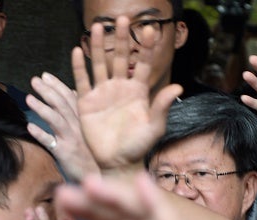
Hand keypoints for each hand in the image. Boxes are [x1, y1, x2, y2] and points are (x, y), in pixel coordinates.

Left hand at [26, 72, 100, 181]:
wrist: (95, 175)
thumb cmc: (90, 151)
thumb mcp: (86, 128)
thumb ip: (78, 110)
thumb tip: (72, 91)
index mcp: (83, 120)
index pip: (70, 97)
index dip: (58, 85)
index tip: (45, 75)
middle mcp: (78, 127)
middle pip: (62, 105)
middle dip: (48, 91)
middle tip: (34, 80)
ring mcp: (72, 140)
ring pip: (57, 121)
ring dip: (42, 108)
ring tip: (28, 98)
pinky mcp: (65, 154)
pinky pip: (51, 143)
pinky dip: (41, 134)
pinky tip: (30, 127)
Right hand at [72, 17, 181, 172]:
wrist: (118, 162)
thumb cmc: (139, 146)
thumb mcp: (154, 127)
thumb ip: (162, 106)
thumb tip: (178, 87)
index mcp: (138, 92)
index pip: (144, 65)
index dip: (147, 48)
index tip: (150, 29)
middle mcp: (120, 88)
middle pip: (121, 58)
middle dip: (122, 39)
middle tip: (123, 19)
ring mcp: (103, 93)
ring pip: (100, 64)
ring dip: (98, 46)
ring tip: (97, 26)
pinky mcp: (86, 103)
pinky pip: (82, 81)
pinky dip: (79, 67)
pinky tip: (78, 51)